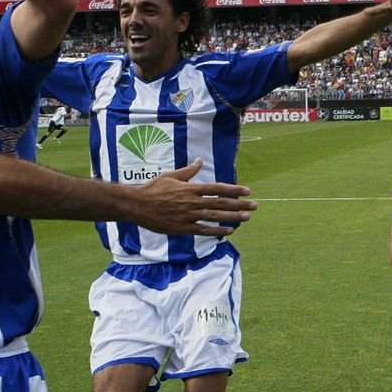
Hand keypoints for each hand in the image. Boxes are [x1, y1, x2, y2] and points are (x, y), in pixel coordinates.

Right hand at [132, 159, 257, 236]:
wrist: (137, 205)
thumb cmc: (153, 188)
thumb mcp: (171, 176)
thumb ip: (189, 170)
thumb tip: (200, 160)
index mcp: (191, 188)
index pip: (217, 188)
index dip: (234, 190)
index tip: (248, 191)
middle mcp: (192, 202)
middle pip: (220, 203)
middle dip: (239, 204)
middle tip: (255, 206)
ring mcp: (188, 216)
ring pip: (215, 217)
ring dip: (232, 217)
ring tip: (247, 218)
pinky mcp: (182, 228)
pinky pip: (203, 230)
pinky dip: (217, 231)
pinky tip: (229, 231)